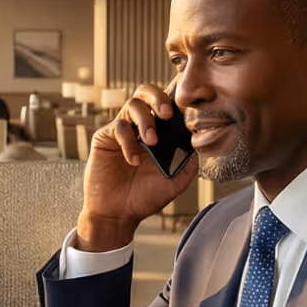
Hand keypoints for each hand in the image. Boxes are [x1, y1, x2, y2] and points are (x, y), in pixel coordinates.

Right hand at [79, 81, 197, 250]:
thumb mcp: (177, 181)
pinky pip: (118, 127)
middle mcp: (141, 126)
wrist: (118, 214)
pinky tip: (134, 160)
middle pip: (147, 92)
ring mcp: (123, 130)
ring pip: (133, 104)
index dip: (178, 95)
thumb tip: (200, 138)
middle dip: (159, 97)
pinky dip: (128, 141)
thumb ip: (190, 160)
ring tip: (152, 142)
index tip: (191, 99)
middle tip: (167, 113)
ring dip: (146, 120)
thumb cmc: (145, 197)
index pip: (169, 104)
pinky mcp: (105, 137)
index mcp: (160, 132)